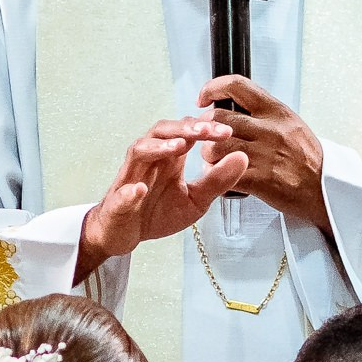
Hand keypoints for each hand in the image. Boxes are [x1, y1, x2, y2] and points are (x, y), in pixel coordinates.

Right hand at [78, 116, 248, 276]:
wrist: (127, 233)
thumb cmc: (159, 211)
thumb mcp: (197, 199)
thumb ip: (217, 180)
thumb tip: (243, 157)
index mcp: (169, 157)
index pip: (187, 132)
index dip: (206, 128)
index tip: (228, 132)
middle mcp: (149, 159)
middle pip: (163, 131)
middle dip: (185, 129)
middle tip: (207, 131)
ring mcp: (131, 177)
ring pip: (140, 150)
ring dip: (158, 147)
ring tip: (178, 147)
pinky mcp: (118, 201)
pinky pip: (122, 193)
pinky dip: (130, 191)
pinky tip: (139, 190)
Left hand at [198, 77, 328, 234]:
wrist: (325, 190)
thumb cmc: (308, 160)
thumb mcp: (292, 126)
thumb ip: (265, 115)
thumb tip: (236, 108)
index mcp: (276, 111)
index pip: (237, 86)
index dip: (213, 88)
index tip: (204, 99)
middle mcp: (269, 129)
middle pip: (218, 118)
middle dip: (205, 129)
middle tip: (207, 138)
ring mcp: (264, 154)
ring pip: (215, 146)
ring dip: (207, 155)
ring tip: (214, 160)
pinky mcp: (260, 179)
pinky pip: (224, 173)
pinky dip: (217, 176)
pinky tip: (222, 177)